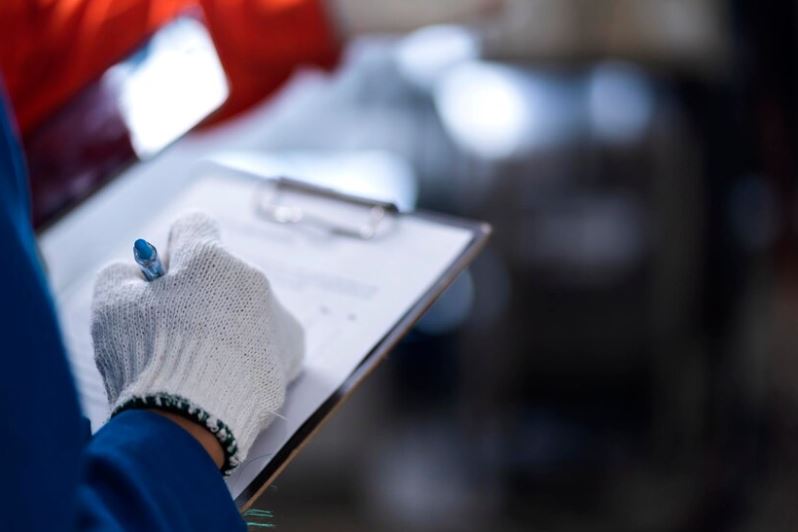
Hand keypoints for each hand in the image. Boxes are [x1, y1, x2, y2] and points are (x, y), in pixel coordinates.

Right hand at [91, 212, 303, 471]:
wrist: (191, 421)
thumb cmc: (146, 357)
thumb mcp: (111, 303)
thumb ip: (125, 273)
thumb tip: (143, 273)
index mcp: (210, 258)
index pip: (195, 225)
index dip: (173, 250)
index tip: (164, 279)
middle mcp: (252, 278)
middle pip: (222, 272)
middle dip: (200, 293)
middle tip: (175, 332)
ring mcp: (277, 315)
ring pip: (246, 307)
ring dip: (227, 323)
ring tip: (201, 364)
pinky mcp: (291, 352)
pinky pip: (267, 340)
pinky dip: (249, 353)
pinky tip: (227, 375)